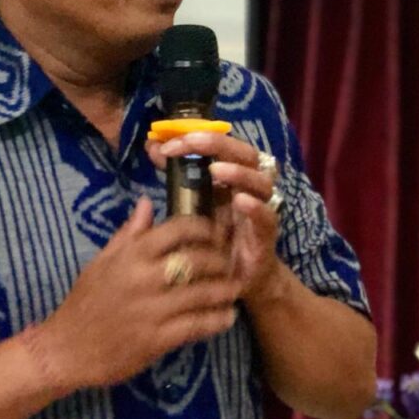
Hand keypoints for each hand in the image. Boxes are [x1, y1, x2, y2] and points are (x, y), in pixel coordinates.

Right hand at [22, 197, 243, 391]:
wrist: (66, 349)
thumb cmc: (84, 302)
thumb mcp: (101, 261)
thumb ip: (129, 233)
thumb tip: (148, 201)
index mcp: (132, 254)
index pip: (180, 229)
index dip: (205, 228)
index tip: (215, 233)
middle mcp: (145, 277)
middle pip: (198, 259)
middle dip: (220, 260)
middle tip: (230, 263)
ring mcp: (153, 309)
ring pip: (204, 293)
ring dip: (225, 290)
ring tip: (235, 288)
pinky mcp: (158, 339)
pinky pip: (198, 325)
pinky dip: (218, 320)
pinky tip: (227, 317)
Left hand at [145, 132, 284, 301]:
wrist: (233, 280)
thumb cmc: (214, 238)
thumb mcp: (191, 203)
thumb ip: (176, 175)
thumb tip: (152, 146)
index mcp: (233, 175)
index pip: (222, 146)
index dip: (198, 137)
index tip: (166, 142)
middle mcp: (250, 187)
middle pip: (246, 154)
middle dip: (218, 145)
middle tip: (190, 143)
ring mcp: (261, 209)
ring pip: (261, 182)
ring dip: (239, 173)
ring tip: (216, 170)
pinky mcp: (266, 235)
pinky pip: (267, 217)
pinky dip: (255, 207)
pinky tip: (240, 201)